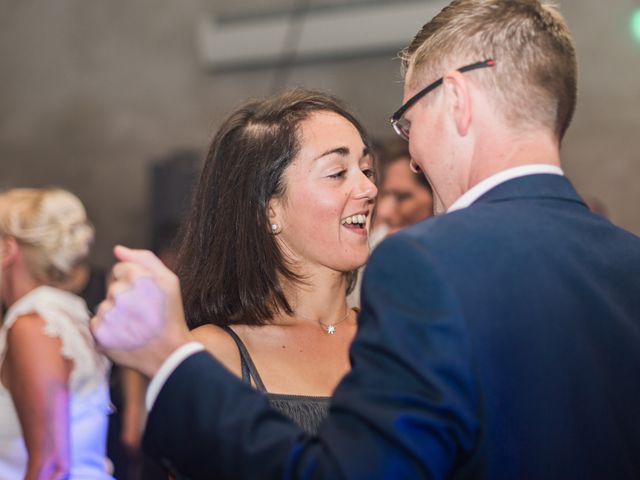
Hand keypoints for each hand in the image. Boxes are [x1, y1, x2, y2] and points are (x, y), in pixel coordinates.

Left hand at [91, 246, 190, 377]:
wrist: (169, 354)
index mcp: (139, 278)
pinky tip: (125, 336)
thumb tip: (117, 249)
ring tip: (135, 326)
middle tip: (142, 314)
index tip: (146, 297)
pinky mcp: (99, 334)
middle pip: (112, 288)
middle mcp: (121, 294)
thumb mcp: (169, 281)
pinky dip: (108, 330)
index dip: (134, 283)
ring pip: (104, 306)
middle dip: (124, 298)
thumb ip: (144, 259)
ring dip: (116, 314)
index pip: (120, 270)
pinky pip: (96, 323)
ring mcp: (109, 315)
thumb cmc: (170, 315)